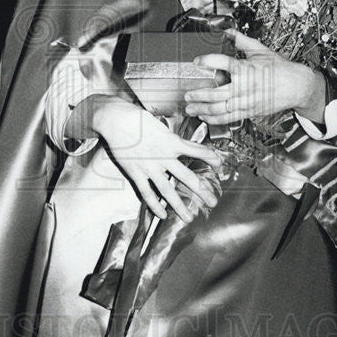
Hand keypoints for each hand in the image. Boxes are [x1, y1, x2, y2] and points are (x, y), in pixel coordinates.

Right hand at [91, 97, 221, 222]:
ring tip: (189, 218)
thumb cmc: (137, 119)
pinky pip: (147, 193)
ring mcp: (150, 167)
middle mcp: (164, 157)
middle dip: (201, 191)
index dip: (210, 157)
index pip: (197, 150)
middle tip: (213, 202)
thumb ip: (170, 137)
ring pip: (167, 191)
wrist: (117, 121)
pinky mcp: (136, 173)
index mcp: (172, 142)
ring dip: (179, 206)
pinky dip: (154, 205)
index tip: (219, 164)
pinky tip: (162, 214)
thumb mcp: (159, 124)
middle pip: (187, 177)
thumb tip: (178, 142)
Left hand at [184, 30, 325, 125]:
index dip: (206, 61)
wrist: (296, 86)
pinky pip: (228, 118)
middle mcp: (244, 87)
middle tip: (187, 94)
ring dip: (202, 109)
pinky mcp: (249, 112)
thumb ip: (240, 40)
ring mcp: (246, 102)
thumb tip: (226, 30)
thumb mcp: (260, 50)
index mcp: (246, 68)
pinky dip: (214, 119)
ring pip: (219, 109)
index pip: (222, 63)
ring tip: (190, 108)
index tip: (196, 61)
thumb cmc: (279, 68)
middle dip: (198, 94)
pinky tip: (204, 117)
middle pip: (215, 93)